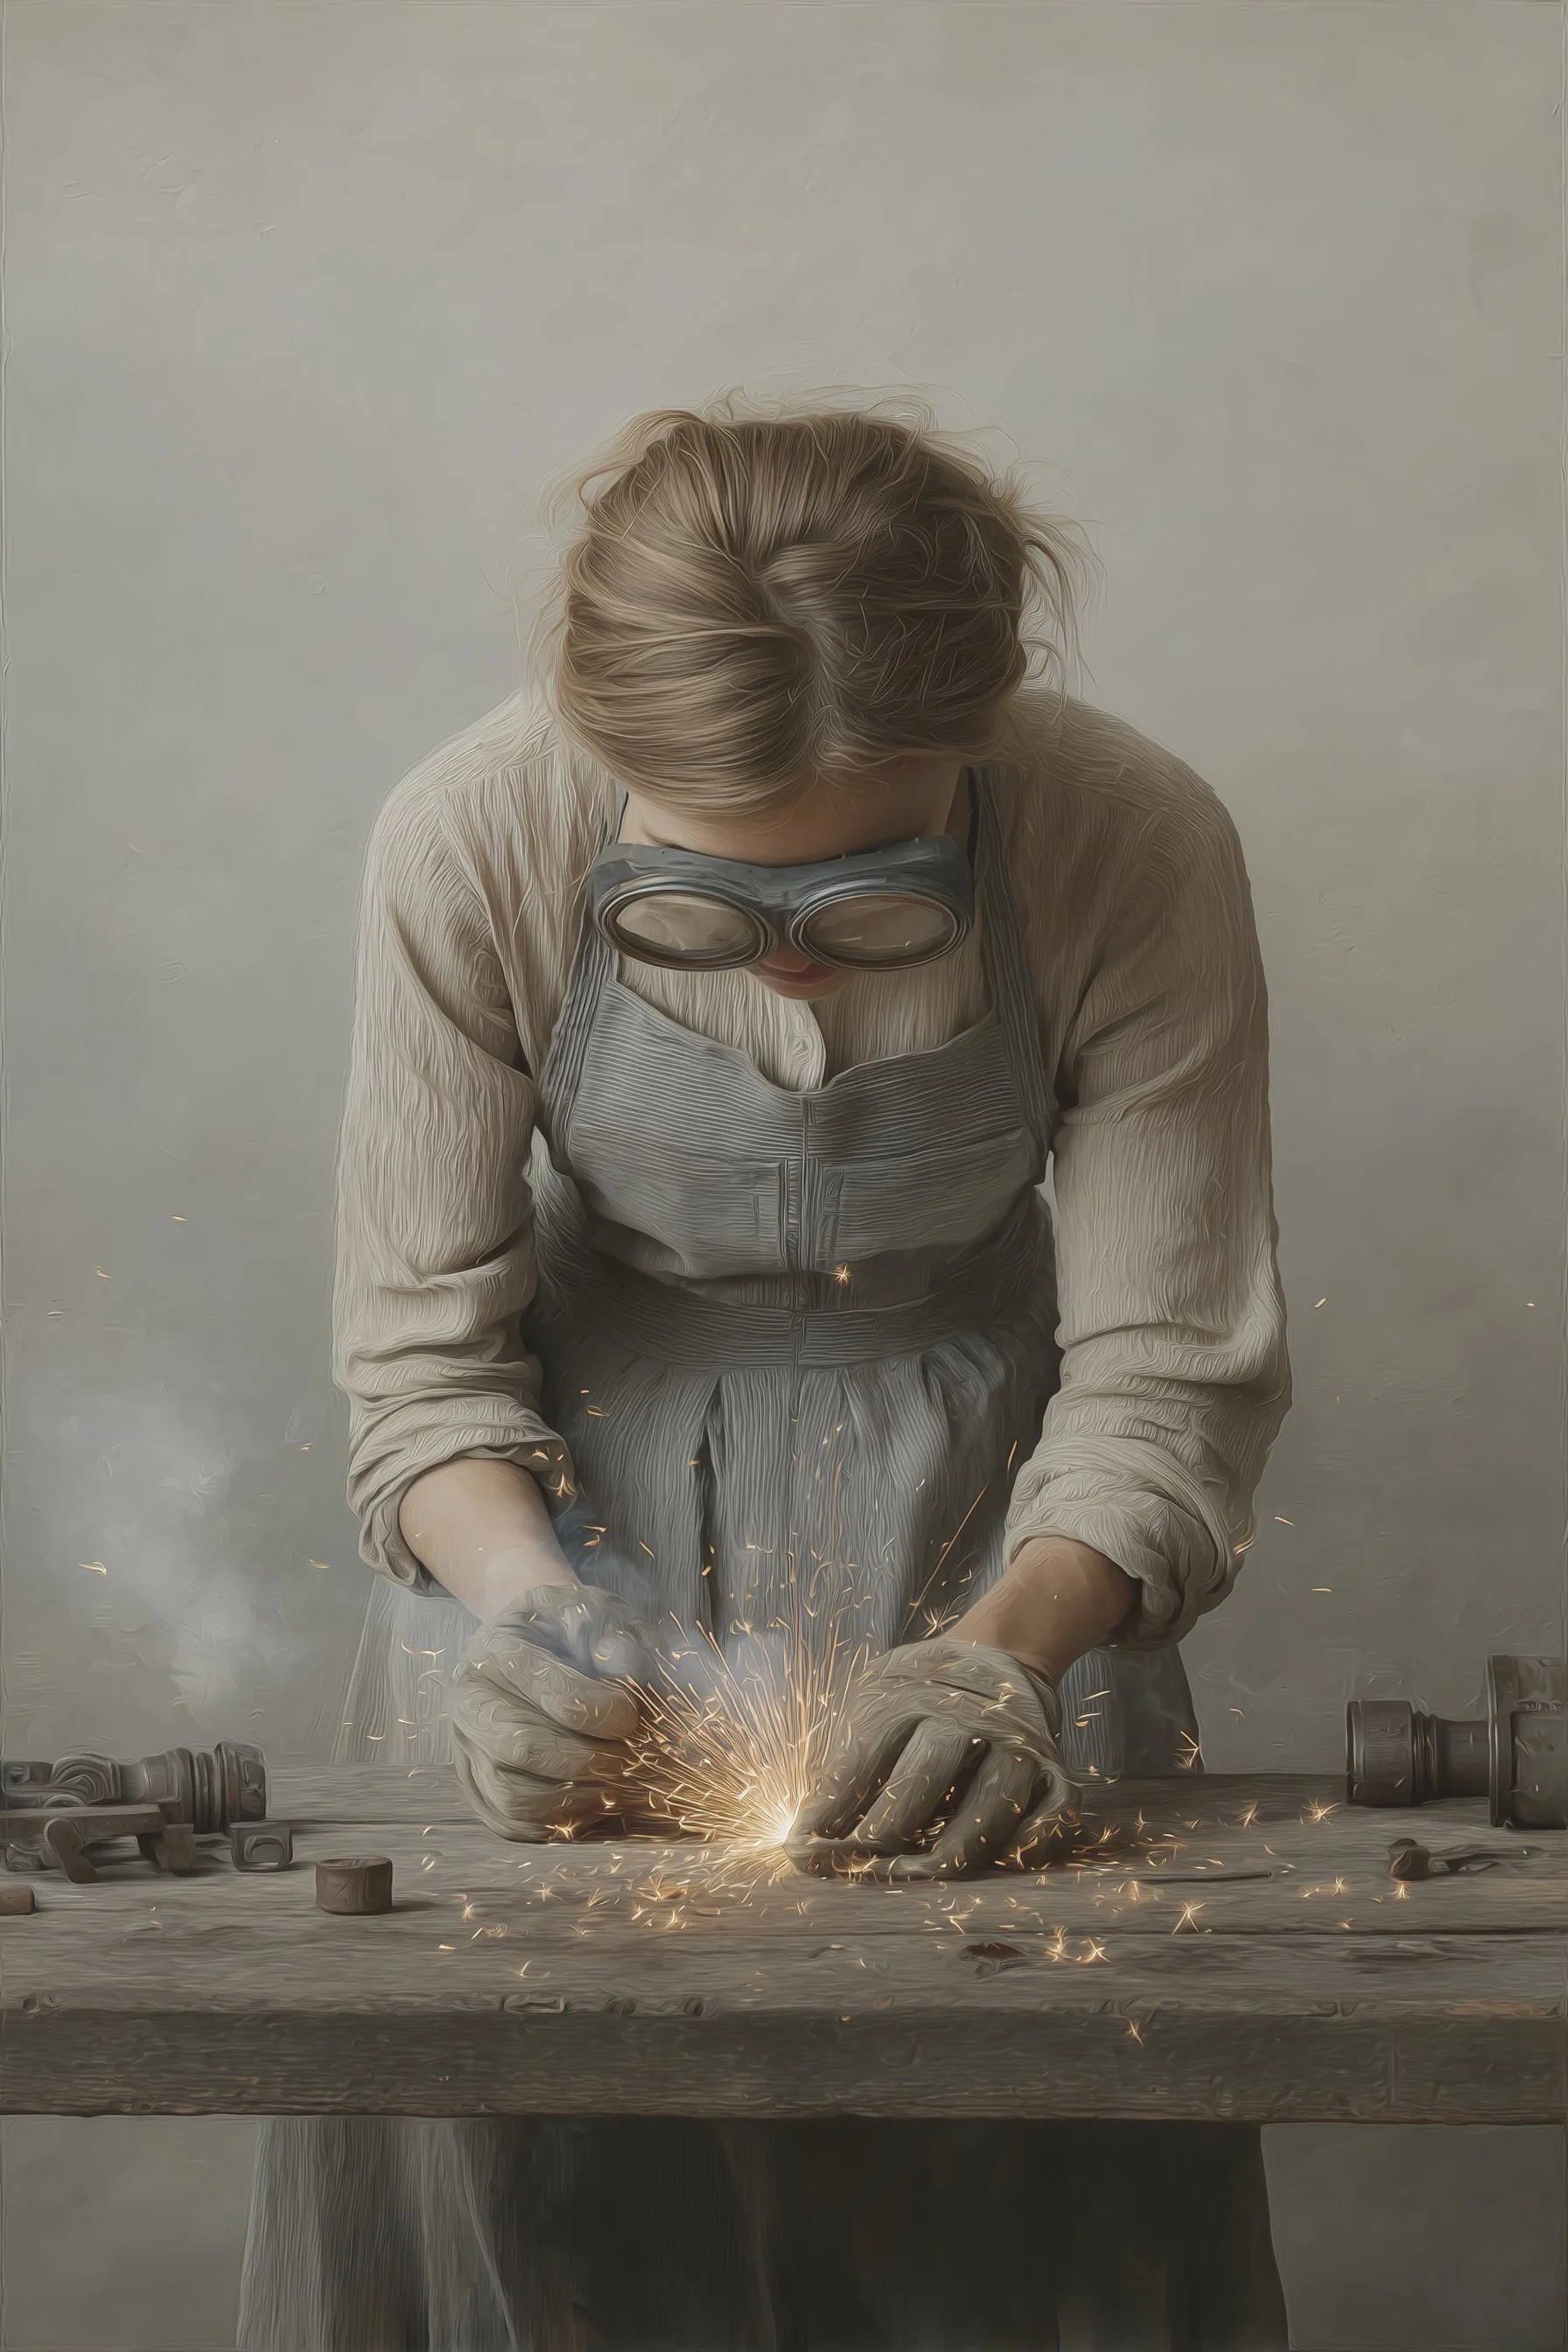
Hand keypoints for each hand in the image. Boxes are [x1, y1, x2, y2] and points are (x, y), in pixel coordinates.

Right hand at [449, 1580, 658, 1840]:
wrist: (539, 1645)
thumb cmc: (574, 1631)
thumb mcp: (597, 1612)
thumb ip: (614, 1633)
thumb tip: (624, 1665)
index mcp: (495, 1648)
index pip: (548, 1691)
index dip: (600, 1711)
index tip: (632, 1716)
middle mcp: (469, 1699)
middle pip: (522, 1748)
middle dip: (588, 1760)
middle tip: (628, 1757)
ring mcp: (467, 1746)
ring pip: (513, 1796)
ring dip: (575, 1798)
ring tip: (615, 1782)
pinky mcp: (477, 1785)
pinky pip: (512, 1822)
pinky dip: (558, 1822)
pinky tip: (594, 1800)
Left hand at [786, 1637, 1079, 1880]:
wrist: (995, 1654)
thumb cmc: (915, 1698)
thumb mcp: (872, 1707)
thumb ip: (842, 1768)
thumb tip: (803, 1843)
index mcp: (908, 1699)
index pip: (861, 1763)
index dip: (829, 1813)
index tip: (801, 1852)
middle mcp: (965, 1718)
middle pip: (921, 1783)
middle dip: (882, 1836)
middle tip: (854, 1869)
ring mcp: (1015, 1744)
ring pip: (989, 1806)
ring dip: (951, 1852)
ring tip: (916, 1875)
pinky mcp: (1054, 1768)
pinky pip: (1054, 1814)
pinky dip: (1030, 1844)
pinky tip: (998, 1864)